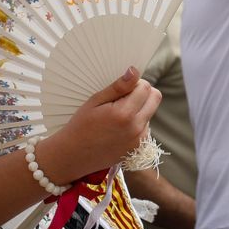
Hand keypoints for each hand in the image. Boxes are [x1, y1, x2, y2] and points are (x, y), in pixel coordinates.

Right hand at [37, 68, 161, 183]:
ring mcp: (139, 139)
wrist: (72, 156)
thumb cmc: (80, 126)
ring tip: (117, 116)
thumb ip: (118, 87)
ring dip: (140, 109)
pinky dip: (137, 123)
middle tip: (123, 98)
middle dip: (143, 93)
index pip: (145, 87)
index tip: (122, 89)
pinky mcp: (139, 147)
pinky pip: (146, 126)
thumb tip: (135, 71)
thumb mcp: (95, 101)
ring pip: (151, 112)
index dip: (135, 84)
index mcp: (124, 113)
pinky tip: (119, 128)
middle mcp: (136, 127)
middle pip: (155, 98)